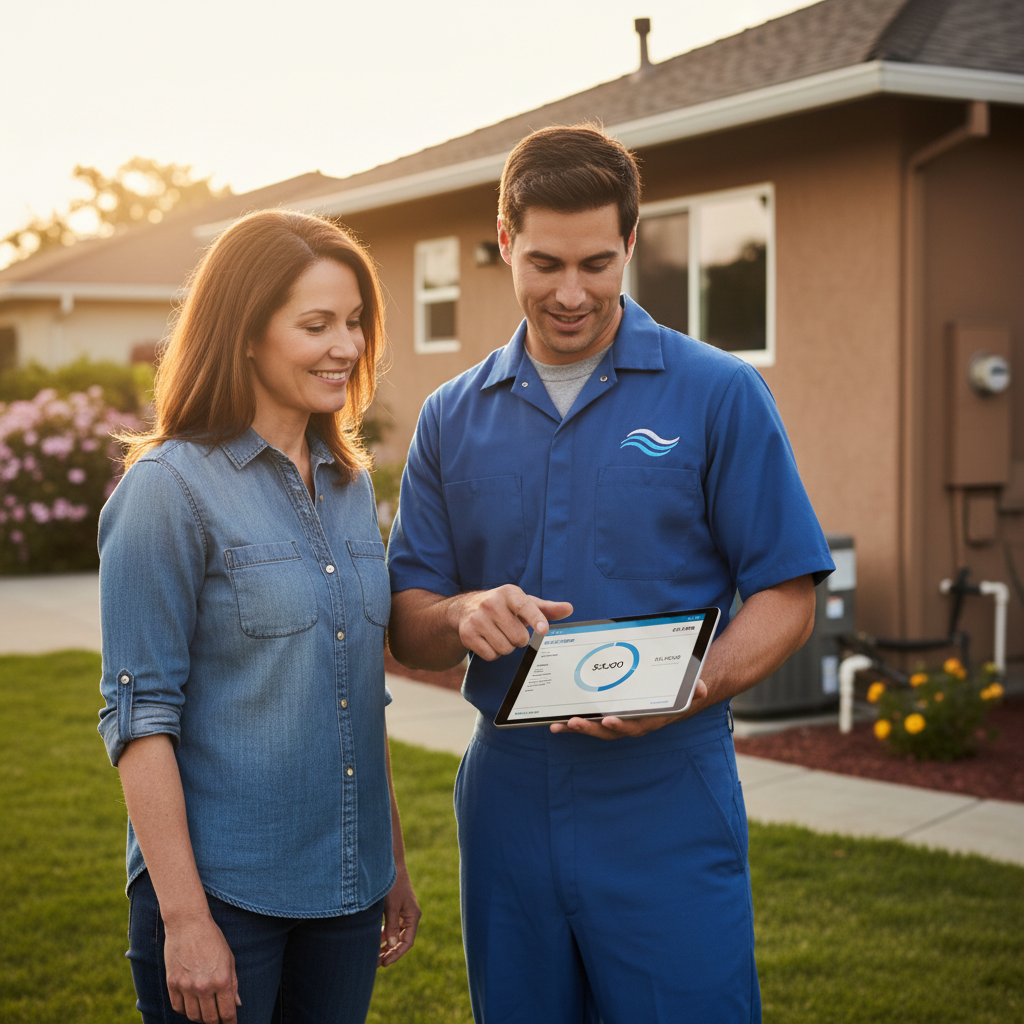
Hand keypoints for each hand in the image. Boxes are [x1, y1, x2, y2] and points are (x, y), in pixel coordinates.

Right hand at [163, 914, 239, 1022]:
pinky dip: (185, 1010)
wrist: (188, 924)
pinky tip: (191, 1005)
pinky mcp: (172, 984)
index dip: (230, 1023)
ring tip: (205, 1011)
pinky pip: (178, 1008)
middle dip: (216, 1022)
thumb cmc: (213, 939)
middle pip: (209, 1019)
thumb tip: (237, 1004)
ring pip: (193, 1016)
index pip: (227, 1013)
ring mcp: (186, 986)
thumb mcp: (229, 959)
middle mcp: (204, 986)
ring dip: (200, 1017)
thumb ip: (233, 983)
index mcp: (222, 980)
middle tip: (218, 1019)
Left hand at [379, 866, 420, 966]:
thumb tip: (390, 945)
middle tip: (376, 963)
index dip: (396, 954)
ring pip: (395, 935)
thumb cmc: (393, 884)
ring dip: (386, 945)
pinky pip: (391, 927)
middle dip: (389, 952)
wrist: (391, 865)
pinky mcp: (396, 909)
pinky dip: (384, 935)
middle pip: (401, 941)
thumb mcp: (391, 906)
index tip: (384, 963)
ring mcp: (403, 913)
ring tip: (374, 956)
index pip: (407, 942)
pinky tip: (374, 941)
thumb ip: (391, 926)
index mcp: (413, 917)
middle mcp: (410, 917)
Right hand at [451, 585, 572, 660]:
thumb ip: (546, 608)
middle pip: (518, 637)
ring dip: (506, 646)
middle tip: (511, 629)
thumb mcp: (523, 603)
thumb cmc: (503, 606)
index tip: (544, 630)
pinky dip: (493, 652)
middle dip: (519, 639)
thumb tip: (569, 609)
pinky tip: (488, 640)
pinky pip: (490, 655)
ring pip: (505, 648)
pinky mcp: (467, 634)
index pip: (525, 606)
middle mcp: (491, 604)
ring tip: (499, 634)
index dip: (536, 619)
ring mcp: (477, 619)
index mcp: (509, 593)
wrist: (466, 608)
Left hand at [549, 679, 708, 739]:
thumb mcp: (689, 687)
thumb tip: (700, 688)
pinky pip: (592, 721)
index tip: (607, 720)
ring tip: (559, 724)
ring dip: (578, 727)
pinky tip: (559, 721)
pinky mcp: (610, 717)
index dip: (620, 725)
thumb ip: (694, 688)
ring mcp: (620, 721)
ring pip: (597, 728)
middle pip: (609, 730)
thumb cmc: (679, 690)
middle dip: (591, 727)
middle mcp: (633, 724)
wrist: (678, 696)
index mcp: (649, 719)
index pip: (634, 725)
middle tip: (573, 722)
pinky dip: (576, 722)